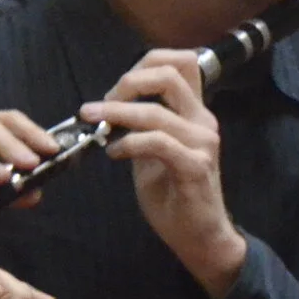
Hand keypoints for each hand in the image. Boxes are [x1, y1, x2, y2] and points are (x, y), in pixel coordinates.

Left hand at [82, 49, 245, 298]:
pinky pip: (157, 143)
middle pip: (169, 74)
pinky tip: (113, 153)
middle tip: (102, 105)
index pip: (182, 62)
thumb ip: (143, 126)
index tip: (118, 88)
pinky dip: (129, 143)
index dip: (145, 63)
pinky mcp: (194, 167)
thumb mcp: (155, 152)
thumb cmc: (176, 195)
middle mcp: (203, 121)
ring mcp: (202, 143)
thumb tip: (112, 106)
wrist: (200, 236)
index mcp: (195, 113)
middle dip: (128, 82)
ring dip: (117, 114)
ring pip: (155, 111)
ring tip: (95, 125)